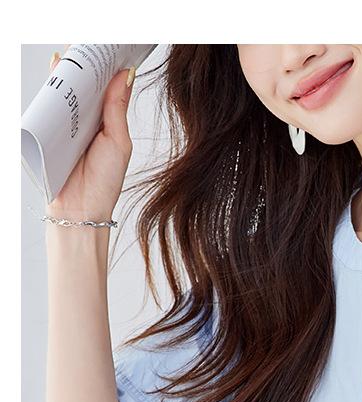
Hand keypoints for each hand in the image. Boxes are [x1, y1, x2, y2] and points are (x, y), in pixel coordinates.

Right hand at [45, 47, 134, 220]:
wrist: (81, 210)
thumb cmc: (104, 183)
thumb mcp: (118, 142)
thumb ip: (118, 108)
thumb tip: (125, 75)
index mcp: (105, 123)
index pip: (105, 89)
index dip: (107, 69)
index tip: (112, 48)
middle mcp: (85, 121)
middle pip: (84, 86)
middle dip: (87, 65)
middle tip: (91, 44)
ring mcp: (65, 124)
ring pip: (66, 92)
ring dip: (69, 72)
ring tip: (76, 51)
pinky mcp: (49, 130)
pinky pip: (50, 104)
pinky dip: (53, 87)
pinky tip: (58, 70)